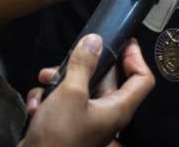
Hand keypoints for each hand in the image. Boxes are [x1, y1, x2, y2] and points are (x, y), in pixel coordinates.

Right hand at [22, 35, 154, 146]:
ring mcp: (86, 119)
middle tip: (68, 57)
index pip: (142, 79)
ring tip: (45, 82)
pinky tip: (36, 107)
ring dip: (59, 82)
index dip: (136, 57)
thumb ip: (83, 64)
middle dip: (82, 66)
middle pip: (104, 78)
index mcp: (118, 108)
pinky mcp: (67, 124)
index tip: (124, 41)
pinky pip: (62, 102)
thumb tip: (94, 41)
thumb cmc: (58, 138)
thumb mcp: (71, 93)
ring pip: (78, 87)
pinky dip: (48, 100)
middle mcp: (106, 113)